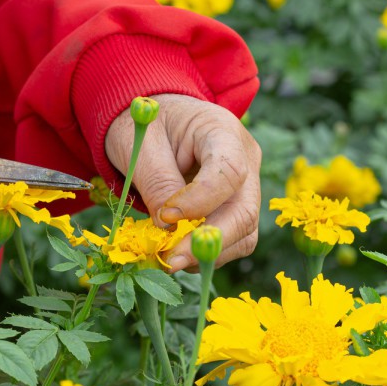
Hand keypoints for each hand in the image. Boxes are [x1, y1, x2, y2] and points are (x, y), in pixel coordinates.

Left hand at [105, 94, 260, 269]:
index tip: (166, 217)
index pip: (229, 172)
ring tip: (168, 258)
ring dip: (207, 254)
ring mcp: (246, 185)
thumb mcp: (140, 144)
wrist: (155, 124)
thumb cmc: (146, 126)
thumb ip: (157, 181)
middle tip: (170, 261)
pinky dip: (205, 254)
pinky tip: (177, 252)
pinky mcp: (237, 207)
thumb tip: (168, 227)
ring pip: (244, 232)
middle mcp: (245, 158)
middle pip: (244, 211)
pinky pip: (233, 240)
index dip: (201, 202)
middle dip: (208, 243)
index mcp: (221, 130)